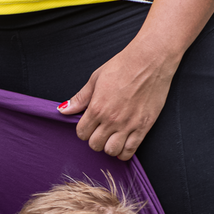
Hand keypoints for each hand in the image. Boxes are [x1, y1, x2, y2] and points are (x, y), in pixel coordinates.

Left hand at [57, 42, 175, 160]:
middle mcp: (111, 119)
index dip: (84, 130)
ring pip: (111, 151)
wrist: (150, 60)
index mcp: (97, 108)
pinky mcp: (143, 127)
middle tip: (101, 131)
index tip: (90, 125)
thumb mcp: (96, 79)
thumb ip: (80, 98)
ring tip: (113, 138)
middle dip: (96, 139)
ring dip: (110, 147)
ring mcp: (128, 125)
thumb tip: (63, 109)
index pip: (82, 133)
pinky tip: (123, 145)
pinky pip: (130, 151)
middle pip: (95, 145)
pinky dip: (124, 152)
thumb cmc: (123, 66)